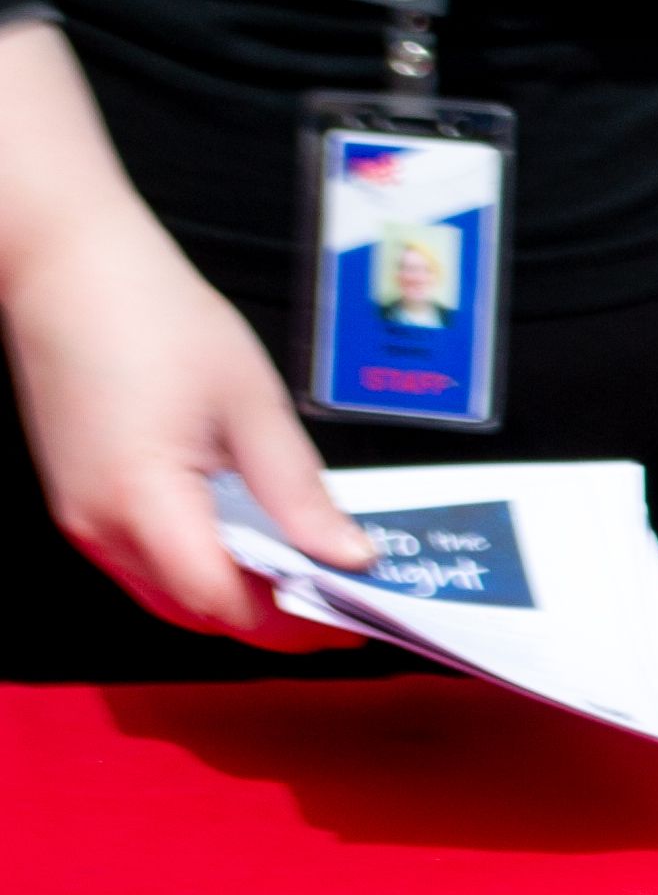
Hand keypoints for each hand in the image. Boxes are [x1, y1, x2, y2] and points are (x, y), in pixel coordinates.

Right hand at [1, 211, 366, 650]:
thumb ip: (300, 491)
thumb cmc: (155, 318)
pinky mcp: (79, 503)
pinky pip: (145, 563)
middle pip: (199, 612)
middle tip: (345, 600)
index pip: (228, 604)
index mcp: (144, 499)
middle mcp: (100, 524)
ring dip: (237, 597)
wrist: (67, 270)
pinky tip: (250, 543)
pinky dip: (200, 568)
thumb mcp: (253, 404)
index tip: (354, 617)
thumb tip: (349, 554)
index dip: (295, 623)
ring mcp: (82, 518)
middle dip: (275, 619)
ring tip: (309, 575)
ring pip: (169, 596)